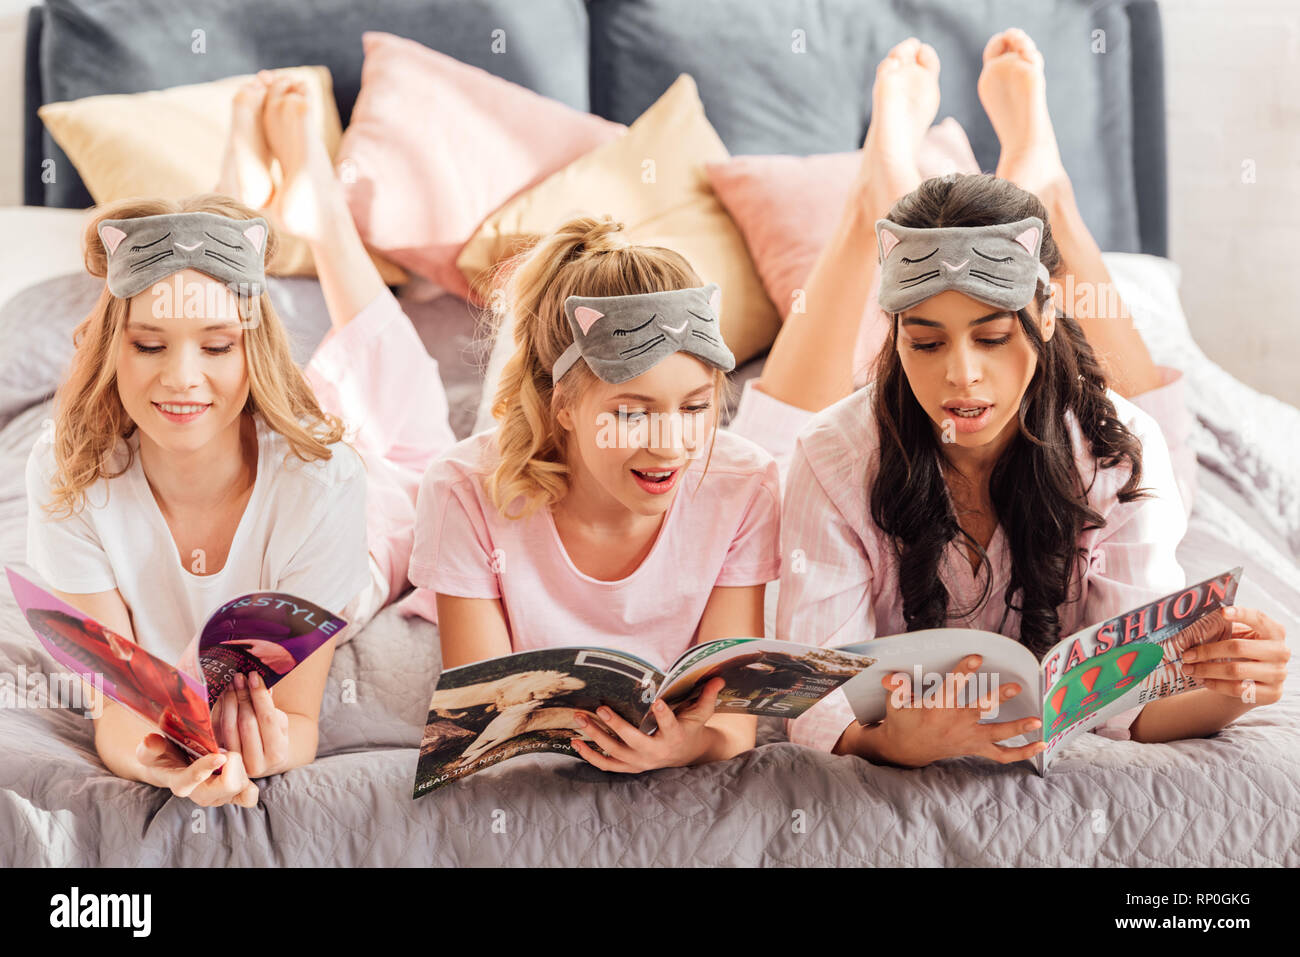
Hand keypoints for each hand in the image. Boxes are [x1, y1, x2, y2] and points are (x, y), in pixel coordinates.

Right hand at [135, 734, 258, 807]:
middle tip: (224, 751)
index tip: (219, 756)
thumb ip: (149, 747)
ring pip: (242, 786)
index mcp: (181, 784)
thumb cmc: (163, 757)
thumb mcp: (151, 750)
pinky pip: (249, 798)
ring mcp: (218, 799)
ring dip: (240, 768)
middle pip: (229, 786)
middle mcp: (201, 796)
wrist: (173, 769)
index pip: (193, 779)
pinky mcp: (231, 797)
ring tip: (228, 757)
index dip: (207, 768)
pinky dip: (250, 784)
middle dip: (233, 765)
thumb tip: (150, 740)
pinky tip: (240, 770)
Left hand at [212, 672, 290, 777]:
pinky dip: (219, 712)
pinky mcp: (221, 759)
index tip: (254, 676)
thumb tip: (259, 683)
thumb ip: (270, 708)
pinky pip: (217, 731)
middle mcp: (257, 763)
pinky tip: (223, 697)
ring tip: (231, 684)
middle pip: (247, 723)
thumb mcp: (280, 725)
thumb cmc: (273, 737)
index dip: (260, 696)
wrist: (264, 761)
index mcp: (277, 753)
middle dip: (243, 696)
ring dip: (230, 702)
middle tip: (239, 677)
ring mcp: (236, 764)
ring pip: (229, 727)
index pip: (267, 719)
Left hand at [570, 677, 726, 771]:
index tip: (656, 701)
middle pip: (633, 740)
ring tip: (580, 718)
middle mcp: (656, 753)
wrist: (684, 755)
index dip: (663, 715)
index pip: (670, 725)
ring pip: (615, 752)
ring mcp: (640, 762)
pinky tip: (574, 741)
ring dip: (595, 736)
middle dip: (616, 725)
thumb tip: (719, 677)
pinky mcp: (628, 767)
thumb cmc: (690, 727)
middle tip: (600, 708)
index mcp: (675, 737)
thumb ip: (707, 695)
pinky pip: (606, 764)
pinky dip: (589, 755)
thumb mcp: (701, 713)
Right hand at [871, 655, 1046, 767]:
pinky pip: (1002, 755)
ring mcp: (968, 738)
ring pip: (996, 735)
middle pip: (980, 710)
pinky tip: (1040, 744)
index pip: (952, 687)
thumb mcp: (895, 705)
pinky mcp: (975, 749)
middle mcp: (956, 724)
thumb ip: (897, 689)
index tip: (976, 657)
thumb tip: (892, 677)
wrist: (905, 751)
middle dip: (998, 698)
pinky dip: (1022, 752)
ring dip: (1018, 728)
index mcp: (937, 710)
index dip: (964, 672)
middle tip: (1015, 686)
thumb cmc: (902, 721)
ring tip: (1037, 720)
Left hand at [1181, 606, 1288, 706]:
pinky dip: (1216, 684)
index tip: (1221, 612)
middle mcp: (1281, 651)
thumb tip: (1195, 621)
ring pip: (1235, 671)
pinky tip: (1203, 680)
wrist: (1257, 683)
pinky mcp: (1272, 693)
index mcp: (1274, 631)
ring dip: (1207, 670)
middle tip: (1186, 655)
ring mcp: (1278, 674)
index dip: (1241, 614)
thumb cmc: (1243, 653)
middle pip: (1238, 647)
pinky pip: (1238, 688)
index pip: (1259, 618)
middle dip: (1208, 651)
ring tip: (1188, 669)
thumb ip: (1227, 628)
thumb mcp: (1240, 637)